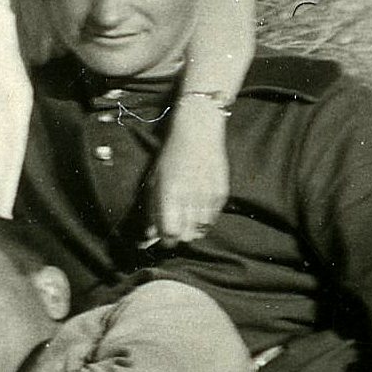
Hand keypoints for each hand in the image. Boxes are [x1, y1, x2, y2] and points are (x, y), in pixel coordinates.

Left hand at [145, 99, 232, 245]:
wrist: (198, 132)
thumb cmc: (170, 157)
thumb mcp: (154, 181)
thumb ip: (152, 210)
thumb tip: (149, 236)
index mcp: (170, 193)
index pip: (170, 232)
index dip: (166, 239)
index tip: (163, 236)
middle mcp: (191, 196)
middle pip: (187, 235)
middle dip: (179, 236)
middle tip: (175, 227)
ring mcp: (209, 195)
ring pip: (201, 230)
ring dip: (192, 229)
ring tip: (187, 218)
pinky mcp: (222, 193)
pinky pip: (213, 219)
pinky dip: (204, 220)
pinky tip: (198, 208)